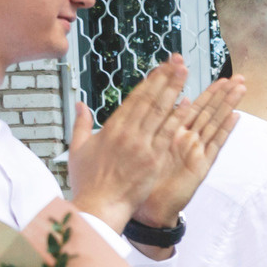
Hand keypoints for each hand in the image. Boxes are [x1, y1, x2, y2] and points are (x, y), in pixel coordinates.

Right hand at [66, 58, 187, 228]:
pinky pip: (168, 134)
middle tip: (177, 60)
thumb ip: (81, 123)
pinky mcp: (153, 159)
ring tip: (185, 72)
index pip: (134, 98)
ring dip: (174, 90)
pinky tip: (188, 103)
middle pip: (149, 99)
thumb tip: (80, 104)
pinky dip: (178, 118)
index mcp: (110, 128)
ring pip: (160, 112)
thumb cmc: (88, 182)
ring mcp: (141, 145)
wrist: (98, 206)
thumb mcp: (78, 148)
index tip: (160, 68)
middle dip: (164, 78)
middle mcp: (127, 133)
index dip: (149, 81)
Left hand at [135, 76, 244, 228]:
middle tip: (236, 75)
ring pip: (214, 122)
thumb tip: (152, 105)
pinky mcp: (201, 166)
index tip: (211, 74)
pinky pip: (215, 144)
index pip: (190, 104)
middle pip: (208, 110)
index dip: (200, 88)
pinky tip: (236, 116)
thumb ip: (149, 125)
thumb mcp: (141, 147)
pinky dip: (225, 130)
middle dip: (222, 92)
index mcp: (173, 133)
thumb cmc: (142, 181)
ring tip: (240, 87)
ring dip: (228, 104)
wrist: (147, 209)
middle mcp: (187, 140)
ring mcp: (196, 152)